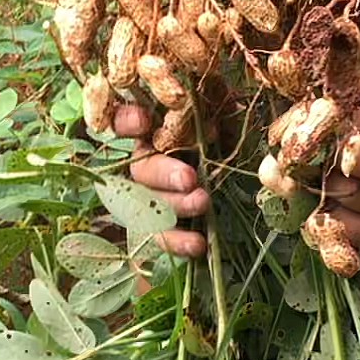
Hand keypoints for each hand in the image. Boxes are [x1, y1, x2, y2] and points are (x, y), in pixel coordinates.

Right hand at [113, 102, 209, 258]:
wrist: (236, 174)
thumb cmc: (220, 134)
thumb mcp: (215, 118)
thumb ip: (205, 114)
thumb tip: (210, 128)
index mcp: (152, 132)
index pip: (123, 124)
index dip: (127, 122)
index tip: (143, 121)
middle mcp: (145, 163)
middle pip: (141, 170)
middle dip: (164, 174)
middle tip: (189, 178)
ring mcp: (151, 196)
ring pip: (149, 205)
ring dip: (175, 205)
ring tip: (202, 202)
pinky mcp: (162, 225)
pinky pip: (162, 236)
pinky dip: (178, 242)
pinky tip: (197, 244)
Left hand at [325, 102, 359, 255]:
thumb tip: (319, 122)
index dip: (353, 123)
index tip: (336, 126)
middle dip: (337, 158)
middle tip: (327, 157)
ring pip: (354, 195)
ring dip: (333, 187)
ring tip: (336, 180)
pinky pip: (352, 228)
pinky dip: (335, 217)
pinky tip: (340, 206)